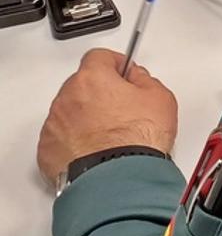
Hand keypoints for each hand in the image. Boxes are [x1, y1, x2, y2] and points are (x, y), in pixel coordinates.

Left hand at [37, 49, 177, 184]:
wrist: (119, 178)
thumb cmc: (137, 139)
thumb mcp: (160, 97)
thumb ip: (145, 80)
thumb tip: (137, 79)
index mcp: (92, 79)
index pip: (98, 57)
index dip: (115, 63)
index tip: (124, 73)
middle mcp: (67, 99)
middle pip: (81, 84)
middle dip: (99, 92)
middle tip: (122, 107)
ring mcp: (54, 126)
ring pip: (69, 112)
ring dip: (85, 117)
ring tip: (110, 135)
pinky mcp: (47, 151)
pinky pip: (60, 138)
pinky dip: (74, 141)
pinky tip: (96, 151)